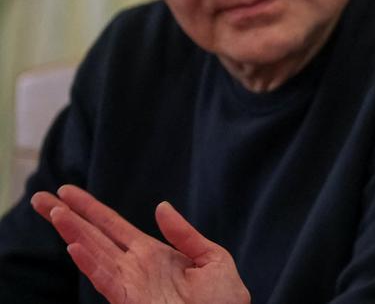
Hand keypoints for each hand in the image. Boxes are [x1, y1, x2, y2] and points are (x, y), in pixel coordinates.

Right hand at [30, 185, 249, 303]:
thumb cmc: (224, 301)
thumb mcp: (212, 258)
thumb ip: (185, 234)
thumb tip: (161, 207)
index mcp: (153, 254)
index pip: (114, 226)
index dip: (91, 209)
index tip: (69, 191)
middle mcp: (135, 267)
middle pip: (94, 236)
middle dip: (68, 217)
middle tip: (41, 197)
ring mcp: (130, 284)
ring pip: (94, 254)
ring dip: (73, 233)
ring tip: (54, 211)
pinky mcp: (130, 301)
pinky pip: (106, 279)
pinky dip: (90, 263)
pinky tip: (74, 246)